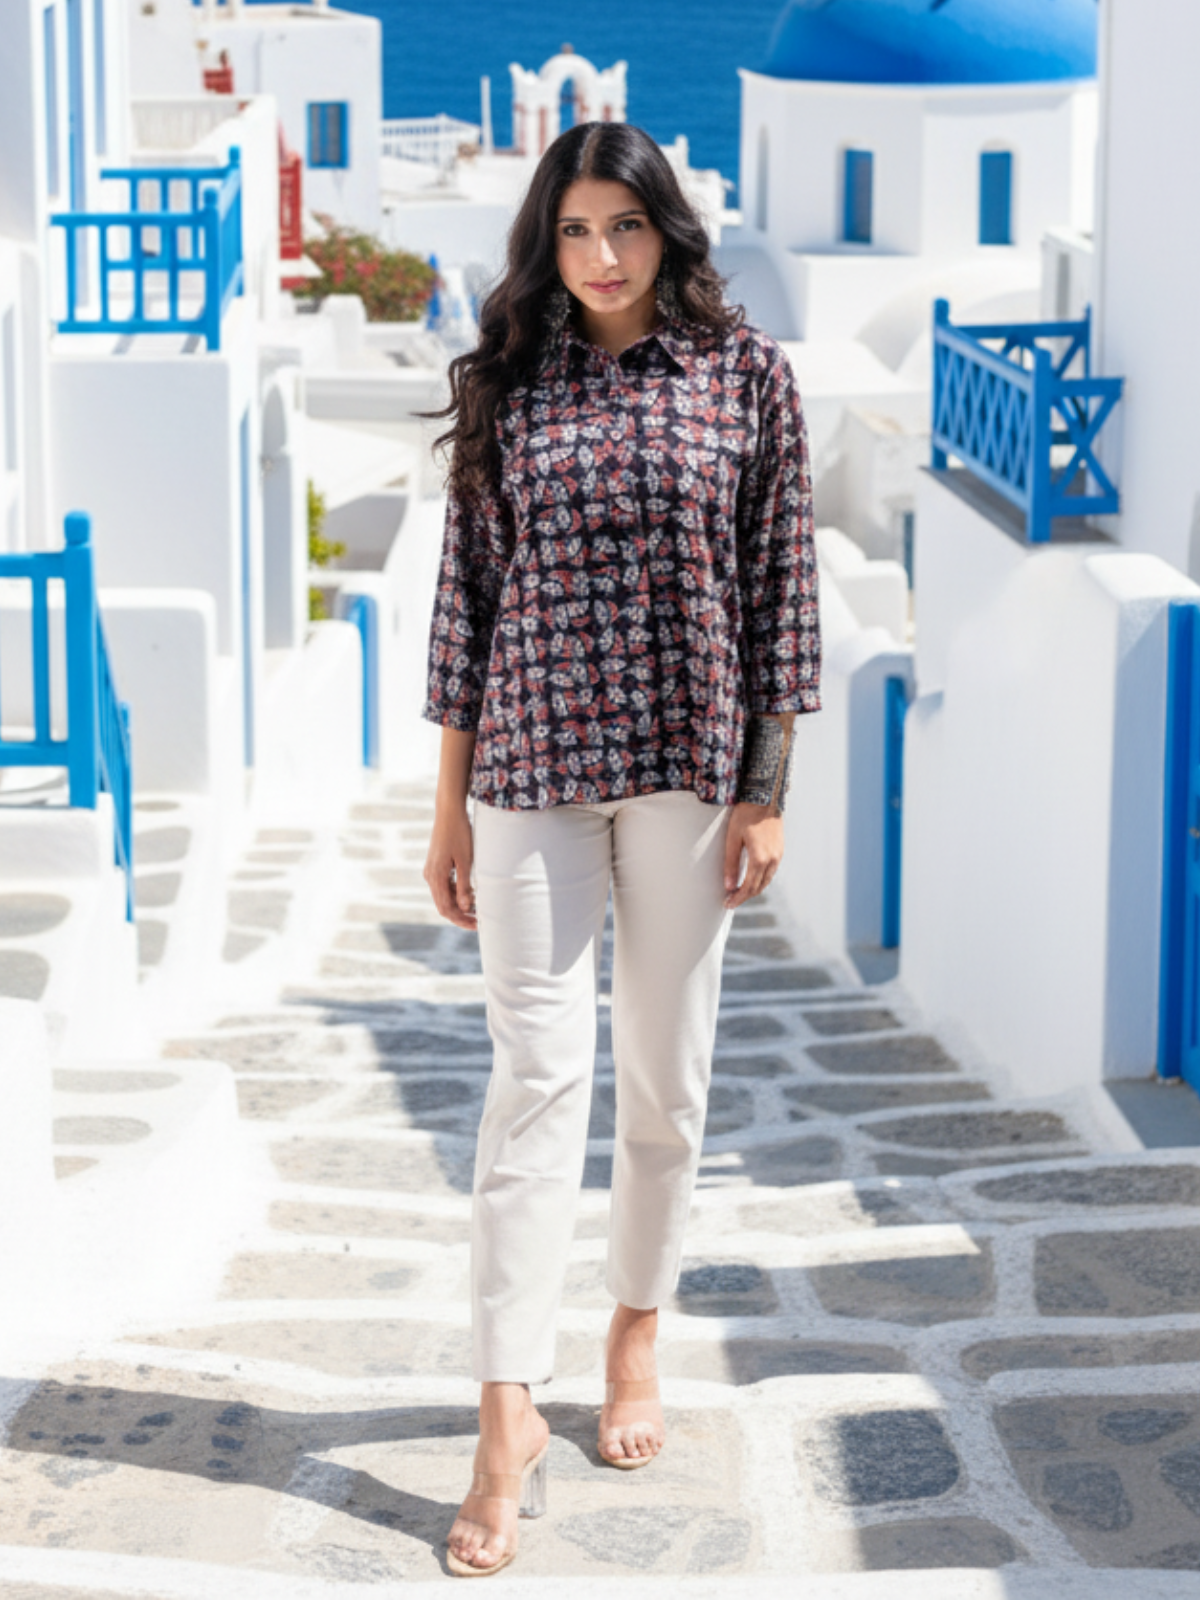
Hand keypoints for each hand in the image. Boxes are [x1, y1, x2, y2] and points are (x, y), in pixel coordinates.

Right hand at [424, 804, 476, 929]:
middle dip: (460, 916)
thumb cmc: (460, 834)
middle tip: (478, 922)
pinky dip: (456, 894)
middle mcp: (430, 876)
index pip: (446, 908)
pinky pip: (444, 886)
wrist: (449, 812)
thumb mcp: (465, 860)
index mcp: (436, 877)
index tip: (476, 925)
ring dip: (458, 905)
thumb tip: (464, 908)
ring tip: (477, 909)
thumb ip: (463, 885)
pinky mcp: (436, 865)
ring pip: (444, 896)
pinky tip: (470, 895)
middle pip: (443, 905)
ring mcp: (431, 871)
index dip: (461, 919)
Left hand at [723, 802, 784, 909]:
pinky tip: (751, 878)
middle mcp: (772, 860)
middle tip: (730, 900)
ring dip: (753, 889)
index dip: (737, 898)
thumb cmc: (745, 815)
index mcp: (759, 859)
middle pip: (758, 887)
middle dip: (744, 896)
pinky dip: (761, 880)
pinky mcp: (780, 850)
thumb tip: (728, 886)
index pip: (748, 887)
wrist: (765, 797)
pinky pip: (771, 872)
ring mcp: (778, 855)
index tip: (727, 904)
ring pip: (766, 881)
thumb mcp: (733, 838)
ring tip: (739, 892)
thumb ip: (730, 863)